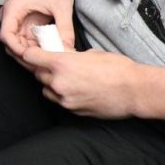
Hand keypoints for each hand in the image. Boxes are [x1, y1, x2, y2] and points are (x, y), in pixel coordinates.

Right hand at [0, 0, 74, 60]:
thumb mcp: (62, 6)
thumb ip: (65, 29)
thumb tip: (67, 48)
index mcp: (13, 9)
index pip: (6, 36)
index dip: (17, 50)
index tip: (33, 57)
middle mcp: (11, 16)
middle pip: (11, 43)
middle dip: (26, 55)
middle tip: (44, 63)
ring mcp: (17, 21)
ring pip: (19, 44)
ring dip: (33, 52)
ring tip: (50, 57)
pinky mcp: (25, 25)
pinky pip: (27, 41)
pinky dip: (37, 47)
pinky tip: (50, 50)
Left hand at [16, 47, 144, 119]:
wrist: (135, 91)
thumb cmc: (117, 68)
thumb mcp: (90, 53)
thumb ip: (71, 56)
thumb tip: (63, 56)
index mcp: (61, 64)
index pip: (30, 57)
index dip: (30, 54)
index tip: (33, 53)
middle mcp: (59, 82)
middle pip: (37, 75)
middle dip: (43, 69)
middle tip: (55, 66)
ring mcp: (65, 99)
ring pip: (46, 91)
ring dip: (51, 84)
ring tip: (67, 79)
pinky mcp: (73, 111)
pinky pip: (60, 102)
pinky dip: (63, 96)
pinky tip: (77, 90)